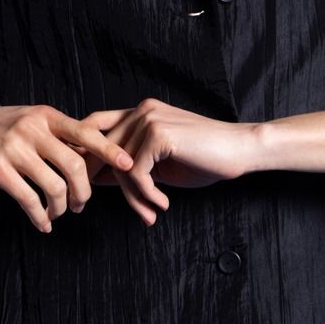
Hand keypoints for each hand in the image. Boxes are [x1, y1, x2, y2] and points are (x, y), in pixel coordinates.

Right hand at [0, 104, 135, 233]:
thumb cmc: (5, 128)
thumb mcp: (34, 120)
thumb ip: (60, 135)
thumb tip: (95, 156)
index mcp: (46, 116)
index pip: (85, 132)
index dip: (109, 149)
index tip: (127, 164)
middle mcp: (32, 130)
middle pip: (74, 165)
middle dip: (84, 190)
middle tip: (82, 203)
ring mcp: (14, 149)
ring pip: (53, 186)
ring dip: (61, 207)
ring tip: (59, 212)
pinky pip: (28, 200)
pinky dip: (41, 217)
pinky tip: (43, 223)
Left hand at [73, 98, 257, 226]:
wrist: (240, 150)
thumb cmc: (204, 158)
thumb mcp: (159, 164)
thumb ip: (129, 165)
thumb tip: (95, 179)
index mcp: (140, 112)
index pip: (95, 125)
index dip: (84, 152)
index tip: (84, 184)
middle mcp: (141, 111)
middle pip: (104, 152)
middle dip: (107, 186)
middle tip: (114, 211)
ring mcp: (149, 119)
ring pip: (119, 166)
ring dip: (134, 197)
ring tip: (151, 212)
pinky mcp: (159, 135)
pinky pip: (136, 174)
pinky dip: (147, 195)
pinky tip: (163, 204)